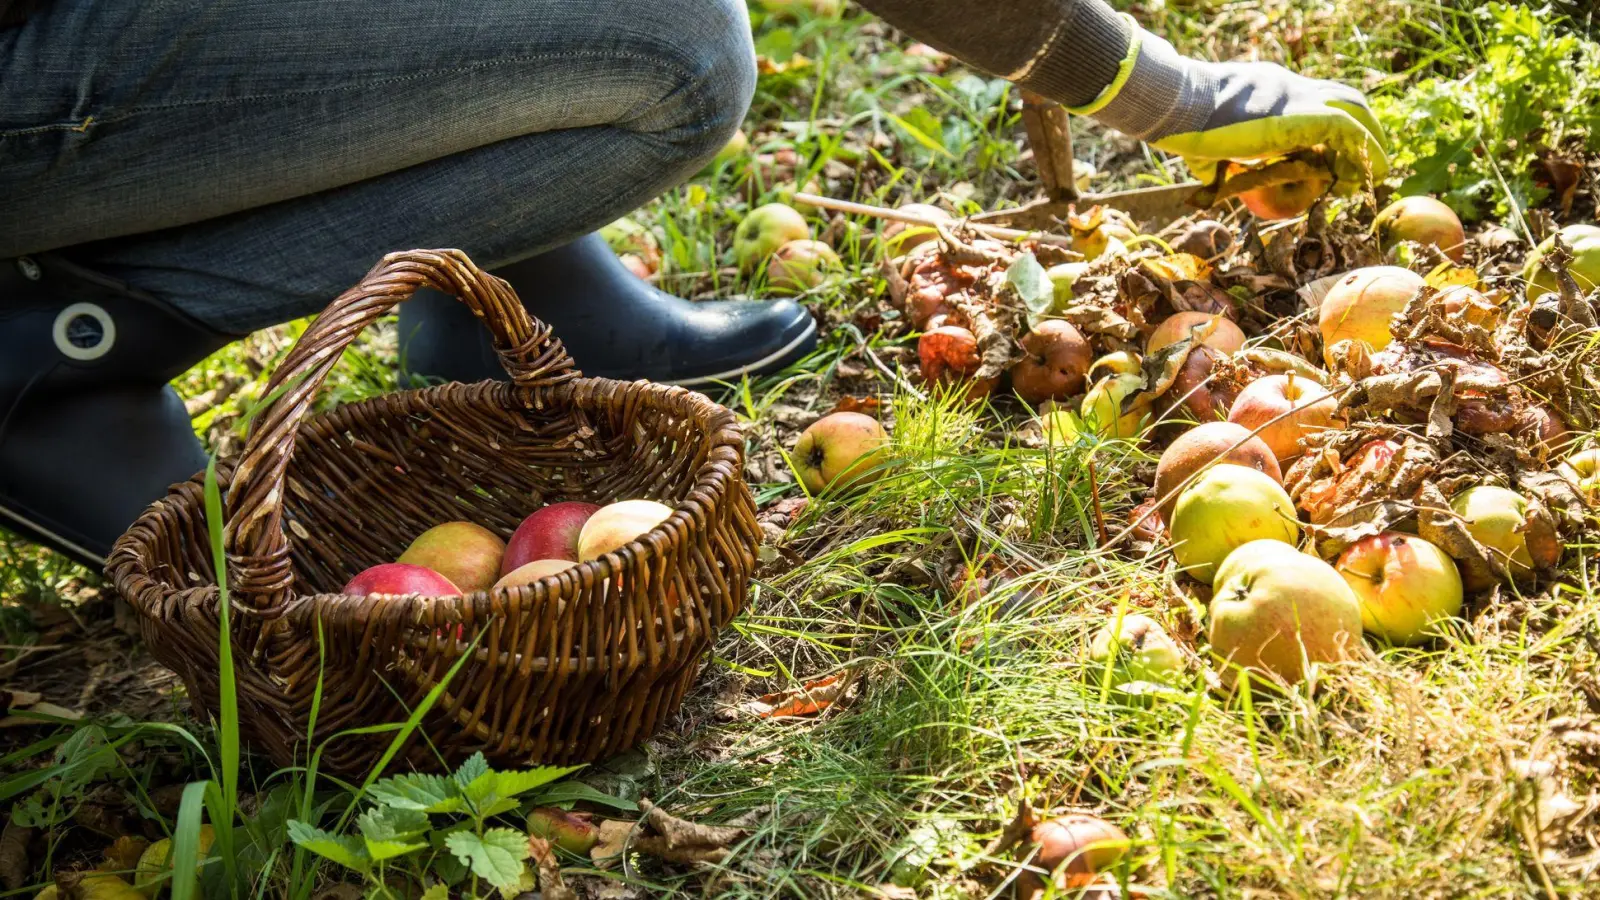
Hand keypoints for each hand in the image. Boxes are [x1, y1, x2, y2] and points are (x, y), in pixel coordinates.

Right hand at [1077, 21, 1387, 190]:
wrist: (1178, 106)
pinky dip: (1367, 147)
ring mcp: (1297, 96)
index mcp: (1267, 91)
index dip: (1327, 129)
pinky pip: (1348, 127)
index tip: (1331, 159)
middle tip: (1362, 162)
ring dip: (1370, 138)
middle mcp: (1288, 86)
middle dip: (1359, 127)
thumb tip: (1212, 184)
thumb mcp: (1204, 148)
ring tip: (1377, 169)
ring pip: (1352, 107)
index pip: (1309, 102)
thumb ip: (1216, 163)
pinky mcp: (1302, 113)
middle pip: (1339, 97)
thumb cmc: (1181, 128)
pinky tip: (1376, 170)